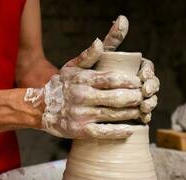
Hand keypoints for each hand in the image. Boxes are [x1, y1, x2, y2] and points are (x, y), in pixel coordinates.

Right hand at [25, 15, 158, 138]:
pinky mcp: (79, 130)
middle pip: (116, 97)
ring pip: (112, 115)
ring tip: (142, 111)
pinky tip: (130, 130)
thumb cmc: (60, 85)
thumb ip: (87, 56)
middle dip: (135, 98)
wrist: (40, 107)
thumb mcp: (70, 67)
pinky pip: (103, 132)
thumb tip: (99, 41)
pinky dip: (118, 132)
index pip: (111, 79)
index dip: (129, 81)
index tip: (140, 82)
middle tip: (145, 97)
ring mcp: (81, 114)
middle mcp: (82, 96)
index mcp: (83, 79)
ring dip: (131, 113)